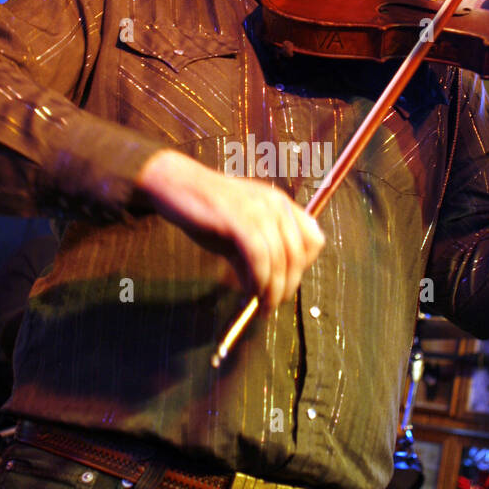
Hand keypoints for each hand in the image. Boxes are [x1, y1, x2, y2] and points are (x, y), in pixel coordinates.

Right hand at [137, 148, 324, 308]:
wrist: (175, 183)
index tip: (287, 281)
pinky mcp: (240, 220)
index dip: (304, 265)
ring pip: (280, 260)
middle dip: (288, 285)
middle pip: (298, 255)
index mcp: (281, 205)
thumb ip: (252, 257)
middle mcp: (276, 205)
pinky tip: (250, 291)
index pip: (313, 239)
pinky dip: (258, 280)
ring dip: (273, 290)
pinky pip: (259, 258)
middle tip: (272, 304)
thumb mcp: (236, 233)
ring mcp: (259, 210)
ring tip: (262, 306)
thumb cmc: (205, 208)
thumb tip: (259, 289)